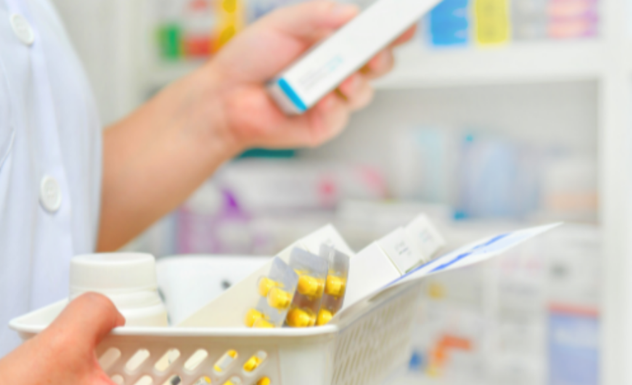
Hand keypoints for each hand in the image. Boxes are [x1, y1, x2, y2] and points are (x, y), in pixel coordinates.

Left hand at [207, 0, 415, 149]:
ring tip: (336, 79)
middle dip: (383, 58)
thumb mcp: (282, 24)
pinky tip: (316, 101)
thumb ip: (317, 15)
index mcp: (333, 42)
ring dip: (353, 83)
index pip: (373, 36)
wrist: (225, 97)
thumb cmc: (250, 58)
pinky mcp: (326, 124)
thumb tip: (351, 13)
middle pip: (380, 64)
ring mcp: (335, 98)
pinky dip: (331, 106)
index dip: (394, 30)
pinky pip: (341, 114)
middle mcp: (339, 70)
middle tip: (374, 53)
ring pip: (364, 91)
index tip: (407, 23)